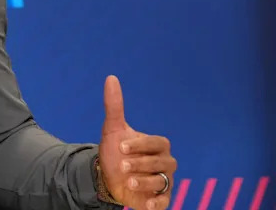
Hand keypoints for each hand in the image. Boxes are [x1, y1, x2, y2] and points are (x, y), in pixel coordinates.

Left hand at [98, 75, 176, 209]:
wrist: (109, 176)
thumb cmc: (116, 151)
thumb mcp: (113, 129)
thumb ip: (114, 106)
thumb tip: (111, 77)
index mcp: (157, 145)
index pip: (157, 143)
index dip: (140, 145)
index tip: (121, 147)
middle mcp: (164, 162)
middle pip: (161, 163)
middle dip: (141, 164)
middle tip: (122, 166)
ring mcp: (164, 181)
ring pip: (161, 182)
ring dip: (145, 182)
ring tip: (128, 181)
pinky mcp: (160, 198)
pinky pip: (165, 202)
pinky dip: (158, 204)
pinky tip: (148, 204)